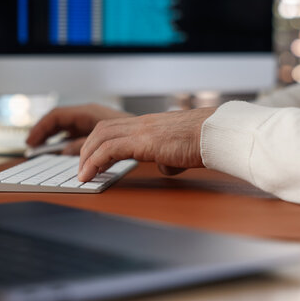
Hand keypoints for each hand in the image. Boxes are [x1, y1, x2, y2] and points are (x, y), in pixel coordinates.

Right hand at [26, 104, 133, 153]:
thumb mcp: (105, 140)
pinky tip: (64, 154)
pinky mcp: (100, 131)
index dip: (42, 128)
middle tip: (31, 147)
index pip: (57, 116)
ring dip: (54, 139)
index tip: (31, 141)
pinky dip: (67, 143)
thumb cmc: (136, 132)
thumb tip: (64, 150)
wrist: (158, 134)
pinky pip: (77, 135)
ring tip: (42, 152)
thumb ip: (83, 145)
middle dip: (44, 133)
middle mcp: (90, 115)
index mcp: (89, 112)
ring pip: (67, 128)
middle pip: (59, 121)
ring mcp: (94, 122)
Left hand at [78, 108, 215, 181]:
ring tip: (82, 175)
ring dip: (86, 156)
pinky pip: (109, 150)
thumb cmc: (206, 141)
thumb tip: (165, 167)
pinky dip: (94, 162)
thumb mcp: (181, 151)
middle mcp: (141, 124)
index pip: (113, 128)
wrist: (218, 134)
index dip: (97, 143)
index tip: (90, 160)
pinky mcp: (143, 141)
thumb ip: (168, 157)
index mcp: (149, 125)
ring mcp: (141, 130)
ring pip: (101, 137)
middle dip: (86, 149)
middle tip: (82, 169)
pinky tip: (89, 176)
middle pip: (101, 130)